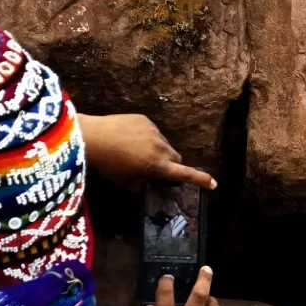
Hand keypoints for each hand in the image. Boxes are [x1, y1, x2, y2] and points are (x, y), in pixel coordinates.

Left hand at [78, 112, 216, 190]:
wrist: (92, 137)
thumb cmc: (108, 164)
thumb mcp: (126, 182)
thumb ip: (142, 185)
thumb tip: (147, 185)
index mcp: (158, 166)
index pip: (185, 174)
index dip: (201, 180)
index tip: (213, 184)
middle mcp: (161, 148)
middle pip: (176, 159)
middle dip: (171, 165)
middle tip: (155, 169)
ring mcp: (154, 132)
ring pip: (164, 145)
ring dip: (158, 151)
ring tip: (136, 152)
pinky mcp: (145, 120)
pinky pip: (153, 132)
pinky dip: (147, 138)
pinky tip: (130, 140)